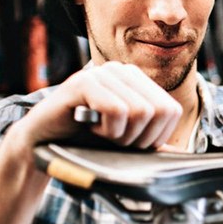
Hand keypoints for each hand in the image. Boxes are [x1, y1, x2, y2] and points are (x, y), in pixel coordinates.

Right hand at [16, 62, 181, 149]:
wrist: (41, 145)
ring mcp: (103, 74)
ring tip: (102, 134)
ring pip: (141, 111)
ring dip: (122, 135)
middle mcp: (122, 71)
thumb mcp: (125, 141)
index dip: (157, 136)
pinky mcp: (83, 83)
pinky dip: (107, 130)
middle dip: (141, 138)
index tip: (132, 142)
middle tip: (116, 141)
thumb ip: (151, 143)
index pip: (171, 110)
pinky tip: (90, 128)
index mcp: (137, 81)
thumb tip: (181, 152)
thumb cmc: (84, 141)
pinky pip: (117, 110)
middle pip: (160, 111)